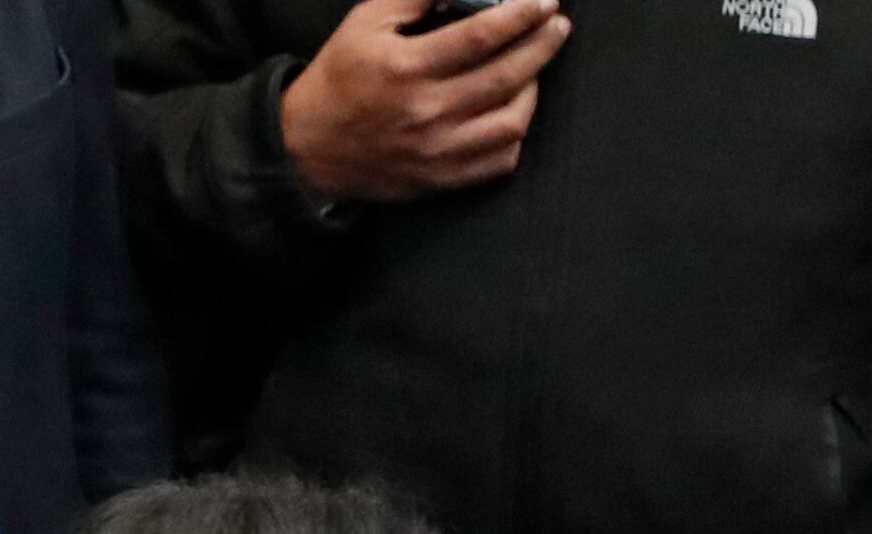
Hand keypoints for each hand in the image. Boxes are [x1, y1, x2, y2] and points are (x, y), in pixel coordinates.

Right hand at [280, 0, 569, 202]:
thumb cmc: (342, 75)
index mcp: (407, 66)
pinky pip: (502, 159)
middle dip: (541, 47)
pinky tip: (517, 110)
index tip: (545, 2)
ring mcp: (441, 148)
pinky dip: (518, 133)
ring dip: (533, 90)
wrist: (312, 144)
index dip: (519, 17)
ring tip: (535, 67)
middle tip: (558, 28)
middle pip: (505, 76)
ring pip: (513, 121)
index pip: (479, 37)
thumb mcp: (366, 22)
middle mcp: (428, 109)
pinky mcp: (446, 177)